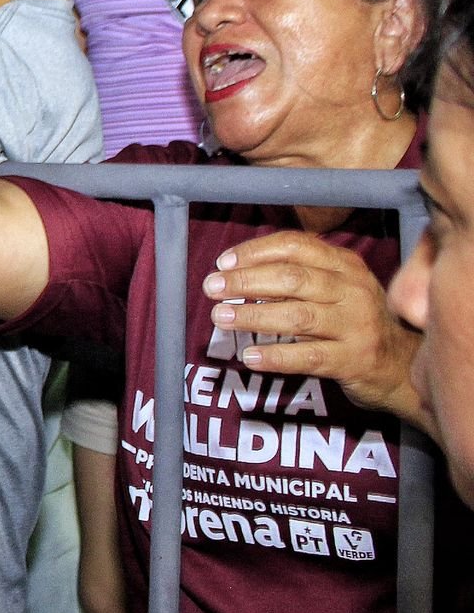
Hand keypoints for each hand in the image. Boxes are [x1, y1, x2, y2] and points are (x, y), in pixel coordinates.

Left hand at [205, 232, 424, 421]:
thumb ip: (297, 275)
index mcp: (345, 265)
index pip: (296, 245)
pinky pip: (309, 356)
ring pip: (298, 316)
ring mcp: (357, 326)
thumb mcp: (336, 288)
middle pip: (292, 278)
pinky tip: (250, 356)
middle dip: (246, 281)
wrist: (401, 366)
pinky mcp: (355, 360)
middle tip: (212, 288)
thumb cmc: (353, 320)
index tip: (223, 262)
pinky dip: (276, 356)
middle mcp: (353, 290)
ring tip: (220, 317)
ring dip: (253, 316)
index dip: (255, 252)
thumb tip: (235, 271)